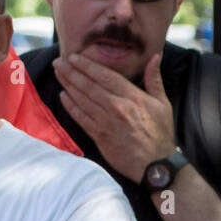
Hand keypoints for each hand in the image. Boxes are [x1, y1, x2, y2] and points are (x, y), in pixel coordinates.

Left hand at [54, 52, 176, 182]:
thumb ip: (154, 79)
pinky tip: (62, 96)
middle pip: (89, 85)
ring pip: (82, 99)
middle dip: (72, 72)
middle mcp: (117, 107)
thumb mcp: (162, 103)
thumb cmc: (160, 133)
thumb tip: (155, 56)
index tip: (74, 57)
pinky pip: (81, 118)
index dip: (87, 65)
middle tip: (58, 62)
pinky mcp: (99, 136)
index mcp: (133, 97)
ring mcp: (106, 122)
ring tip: (58, 74)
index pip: (105, 76)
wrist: (155, 164)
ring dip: (68, 85)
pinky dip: (70, 106)